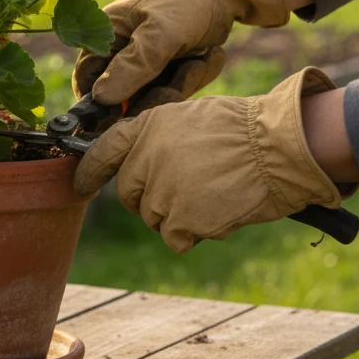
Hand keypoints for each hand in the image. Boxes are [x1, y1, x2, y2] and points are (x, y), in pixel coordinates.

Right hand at [72, 0, 300, 107]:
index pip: (88, 76)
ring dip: (180, 81)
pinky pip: (173, 86)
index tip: (123, 115)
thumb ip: (132, 66)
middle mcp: (120, 47)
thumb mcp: (160, 34)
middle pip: (123, 91)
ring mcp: (145, 57)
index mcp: (106, 32)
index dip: (101, 100)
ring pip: (151, 92)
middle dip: (155, 89)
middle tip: (185, 71)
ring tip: (199, 58)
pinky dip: (192, 76)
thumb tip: (101, 97)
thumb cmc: (188, 3)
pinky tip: (206, 56)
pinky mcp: (166, 64)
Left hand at [73, 68, 353, 252]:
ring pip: (154, 218)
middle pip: (130, 194)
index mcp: (146, 128)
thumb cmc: (245, 131)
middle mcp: (145, 159)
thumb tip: (144, 165)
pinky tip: (220, 211)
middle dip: (151, 198)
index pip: (102, 152)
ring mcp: (161, 191)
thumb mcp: (190, 120)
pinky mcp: (181, 219)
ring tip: (213, 194)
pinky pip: (176, 238)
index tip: (80, 185)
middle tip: (188, 188)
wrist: (279, 148)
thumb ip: (159, 142)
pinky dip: (196, 233)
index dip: (89, 172)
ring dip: (179, 216)